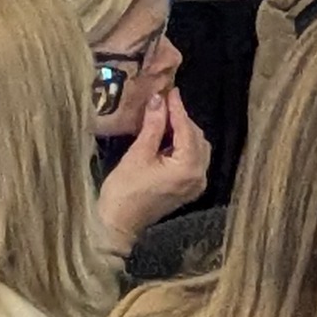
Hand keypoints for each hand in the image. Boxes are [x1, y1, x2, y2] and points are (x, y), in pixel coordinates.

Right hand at [94, 88, 210, 249]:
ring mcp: (196, 184)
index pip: (187, 130)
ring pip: (196, 148)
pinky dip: (181, 146)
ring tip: (163, 118)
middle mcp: (199, 175)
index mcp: (188, 167)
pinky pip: (191, 160)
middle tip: (164, 104)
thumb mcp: (137, 155)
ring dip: (182, 132)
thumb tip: (159, 100)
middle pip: (196, 138)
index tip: (170, 91)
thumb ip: (152, 126)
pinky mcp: (188, 188)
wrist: (116, 225)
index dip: (178, 109)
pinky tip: (166, 138)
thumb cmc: (123, 191)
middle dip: (181, 120)